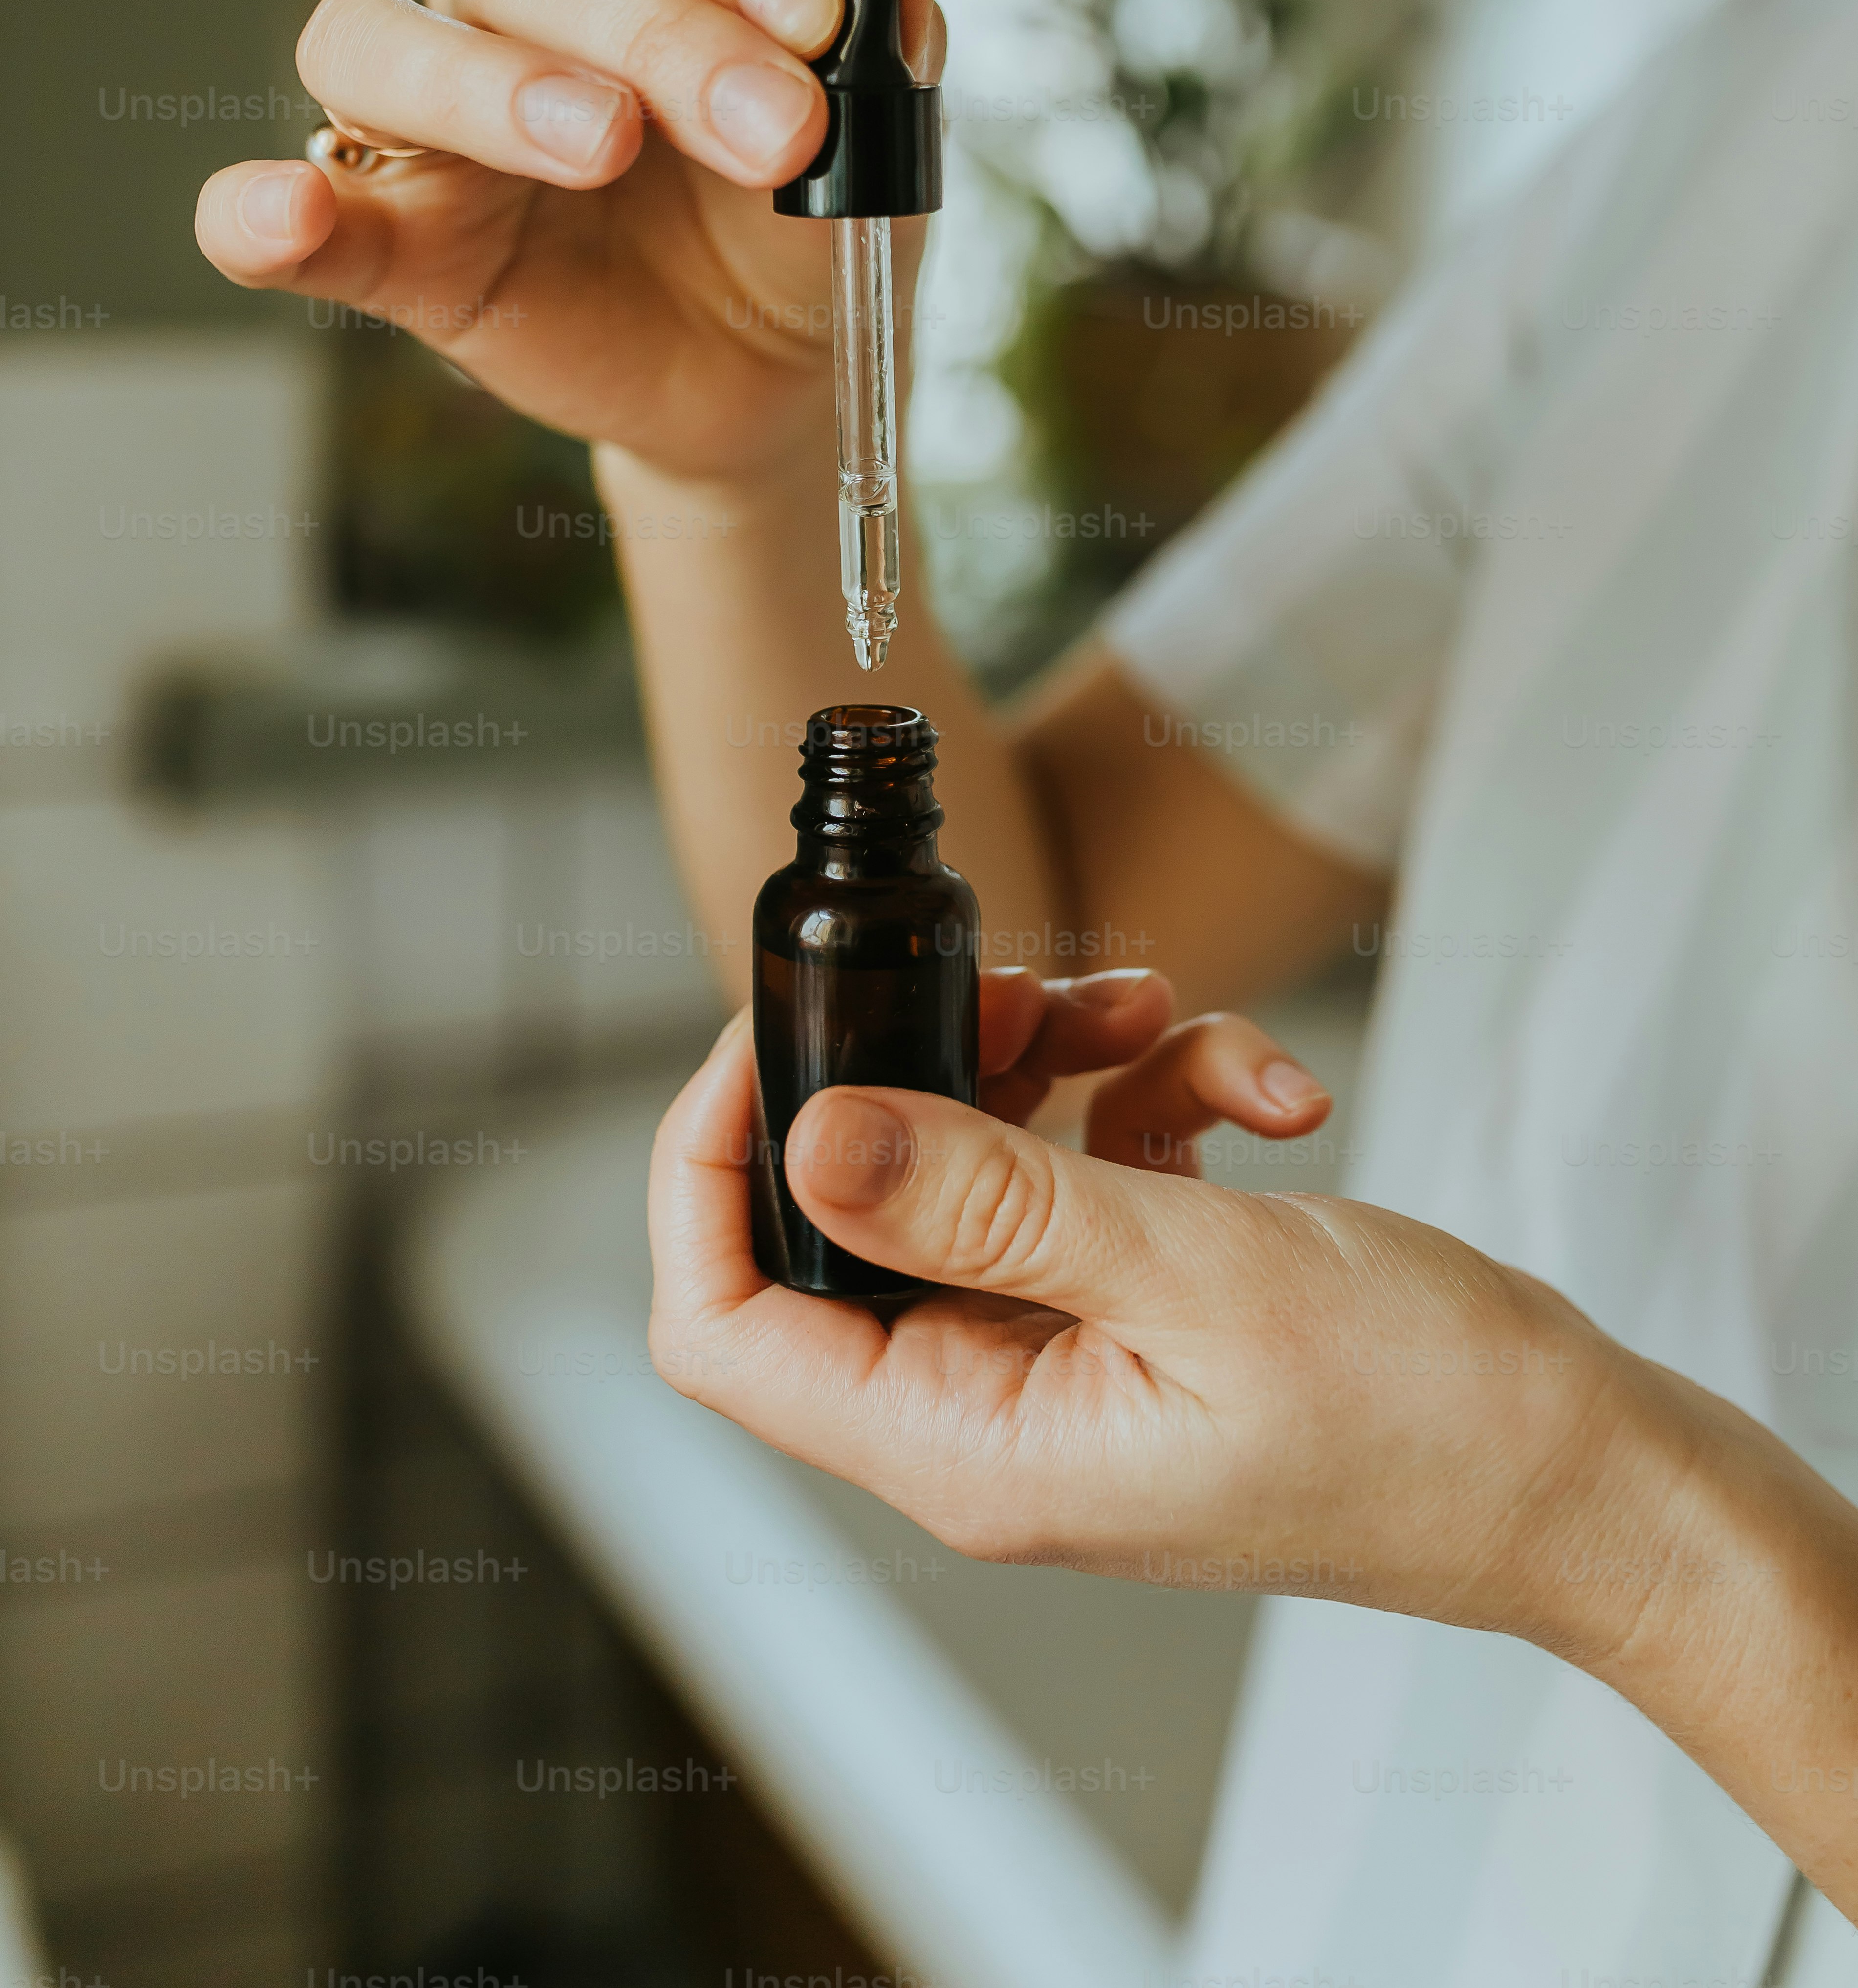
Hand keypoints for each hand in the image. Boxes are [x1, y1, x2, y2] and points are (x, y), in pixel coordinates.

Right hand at [193, 0, 942, 484]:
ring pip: (382, 39)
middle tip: (775, 136)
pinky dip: (266, 211)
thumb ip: (883, 55)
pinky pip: (296, 214)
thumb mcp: (873, 146)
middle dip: (666, 37)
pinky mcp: (399, 245)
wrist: (778, 374)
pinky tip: (280, 217)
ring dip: (491, 86)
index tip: (815, 16)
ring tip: (598, 145)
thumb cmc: (804, 226)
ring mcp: (432, 120)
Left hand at [648, 972, 1622, 1639]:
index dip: (709, 1173)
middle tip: (1012, 988)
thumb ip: (996, 1206)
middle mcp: (992, 1404)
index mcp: (967, 1444)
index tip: (781, 1038)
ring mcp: (1067, 1351)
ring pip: (983, 1161)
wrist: (1576, 1467)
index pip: (728, 1326)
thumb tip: (814, 1140)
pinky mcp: (1142, 1301)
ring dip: (1061, 1061)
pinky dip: (1164, 1096)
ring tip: (1157, 1009)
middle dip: (924, 1071)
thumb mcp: (1195, 1283)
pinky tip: (1265, 1089)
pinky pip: (1097, 1165)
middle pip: (855, 1211)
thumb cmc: (1418, 1416)